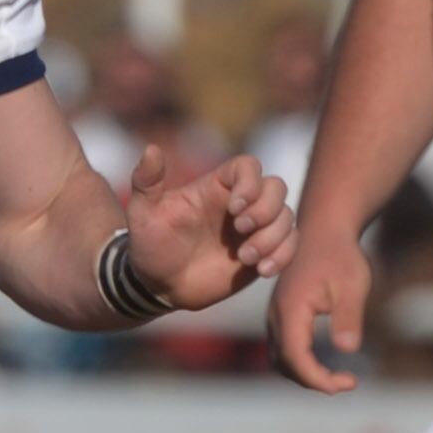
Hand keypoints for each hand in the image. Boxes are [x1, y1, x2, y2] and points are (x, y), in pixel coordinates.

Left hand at [124, 145, 298, 311]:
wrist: (160, 284)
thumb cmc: (151, 244)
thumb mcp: (142, 212)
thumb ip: (146, 180)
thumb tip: (151, 149)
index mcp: (216, 187)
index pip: (248, 167)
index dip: (249, 183)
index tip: (234, 208)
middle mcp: (241, 203)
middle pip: (276, 188)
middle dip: (266, 209)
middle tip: (241, 229)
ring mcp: (255, 228)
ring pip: (286, 217)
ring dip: (273, 237)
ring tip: (246, 258)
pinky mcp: (264, 252)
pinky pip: (290, 246)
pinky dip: (283, 255)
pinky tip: (262, 270)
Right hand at [271, 224, 375, 392]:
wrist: (323, 230)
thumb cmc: (341, 256)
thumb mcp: (352, 285)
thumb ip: (348, 317)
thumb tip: (347, 350)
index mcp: (291, 309)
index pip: (295, 357)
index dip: (318, 379)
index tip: (348, 383)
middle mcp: (277, 315)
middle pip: (284, 364)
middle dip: (314, 381)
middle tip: (349, 383)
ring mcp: (276, 315)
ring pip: (281, 359)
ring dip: (306, 374)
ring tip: (339, 378)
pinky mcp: (282, 315)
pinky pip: (284, 348)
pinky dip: (302, 363)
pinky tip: (326, 363)